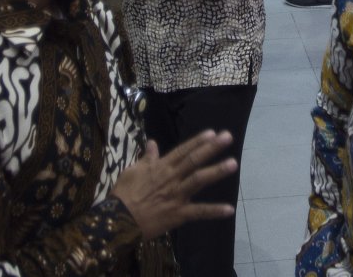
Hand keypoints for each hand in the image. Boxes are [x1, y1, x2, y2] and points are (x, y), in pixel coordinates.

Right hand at [110, 130, 237, 240]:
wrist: (118, 219)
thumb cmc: (123, 194)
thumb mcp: (132, 171)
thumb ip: (147, 158)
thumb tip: (152, 142)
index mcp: (161, 167)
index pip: (182, 151)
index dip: (197, 141)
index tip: (212, 132)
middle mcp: (172, 178)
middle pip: (194, 160)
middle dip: (212, 148)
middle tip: (228, 137)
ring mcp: (176, 195)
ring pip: (199, 180)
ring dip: (216, 171)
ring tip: (233, 163)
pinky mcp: (178, 214)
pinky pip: (198, 212)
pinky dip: (214, 211)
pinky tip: (229, 210)